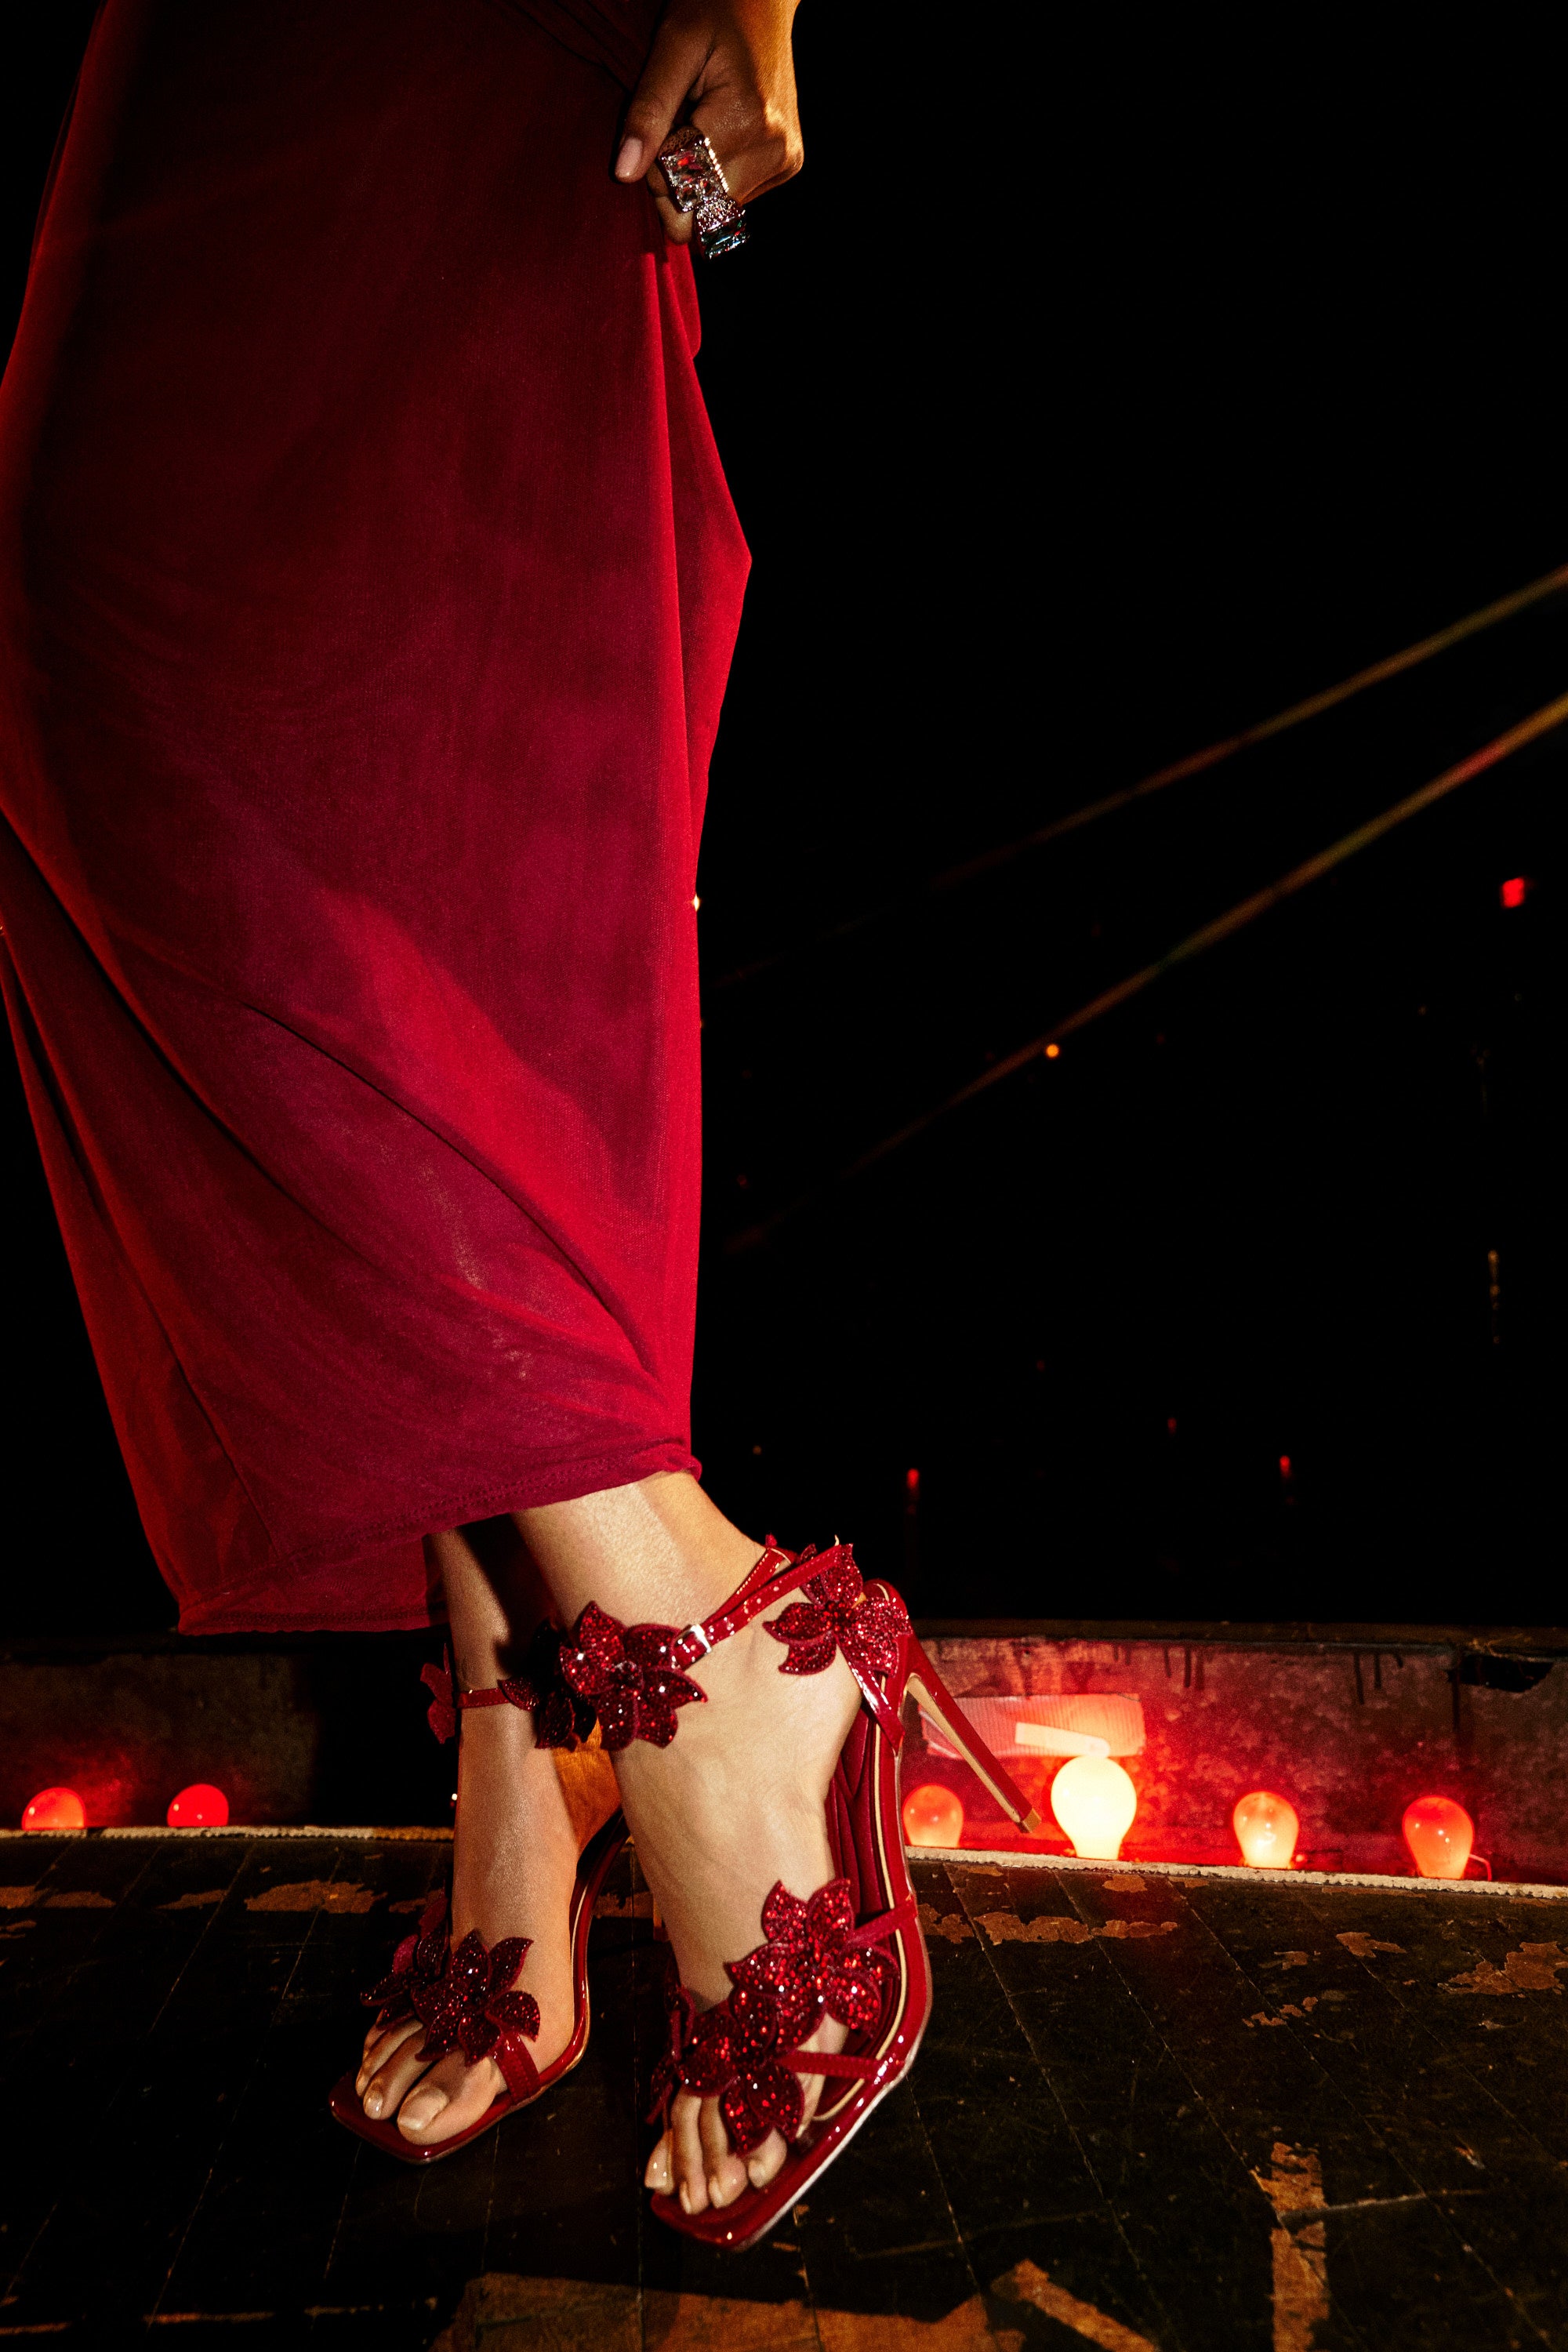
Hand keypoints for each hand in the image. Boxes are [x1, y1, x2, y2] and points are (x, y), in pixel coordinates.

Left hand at [614, 0, 802, 244]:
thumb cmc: (714, 10)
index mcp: (746, 123)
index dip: (655, 166)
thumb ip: (648, 110)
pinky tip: (720, 132)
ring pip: (715, 210)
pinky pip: (734, 196)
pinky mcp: (786, 165)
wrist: (765, 0)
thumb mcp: (673, 47)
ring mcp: (784, 161)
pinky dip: (716, 173)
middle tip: (681, 124)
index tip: (662, 123)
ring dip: (696, 175)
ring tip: (703, 121)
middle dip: (676, 178)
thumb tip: (625, 174)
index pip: (680, 190)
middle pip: (699, 210)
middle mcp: (773, 151)